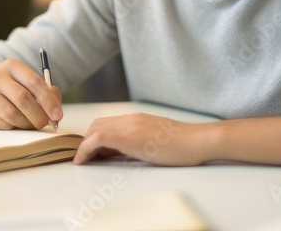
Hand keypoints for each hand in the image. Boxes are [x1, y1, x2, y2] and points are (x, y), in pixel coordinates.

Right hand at [0, 58, 62, 129]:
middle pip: (22, 99)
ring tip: (30, 124)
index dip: (48, 100)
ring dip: (26, 124)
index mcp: (11, 66)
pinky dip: (13, 128)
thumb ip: (48, 94)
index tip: (57, 115)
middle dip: (38, 115)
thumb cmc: (16, 90)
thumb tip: (56, 113)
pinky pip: (2, 125)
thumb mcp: (30, 85)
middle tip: (45, 124)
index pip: (34, 81)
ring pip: (12, 115)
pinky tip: (14, 123)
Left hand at [72, 113, 280, 166]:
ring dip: (84, 145)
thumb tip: (127, 153)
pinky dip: (85, 149)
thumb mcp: (158, 142)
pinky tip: (82, 161)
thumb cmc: (185, 145)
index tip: (90, 153)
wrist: (198, 141)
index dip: (94, 138)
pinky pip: (97, 138)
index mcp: (138, 119)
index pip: (107, 123)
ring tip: (81, 161)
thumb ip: (141, 143)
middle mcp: (131, 118)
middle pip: (97, 124)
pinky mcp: (129, 135)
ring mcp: (129, 124)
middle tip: (83, 158)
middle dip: (86, 141)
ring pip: (94, 129)